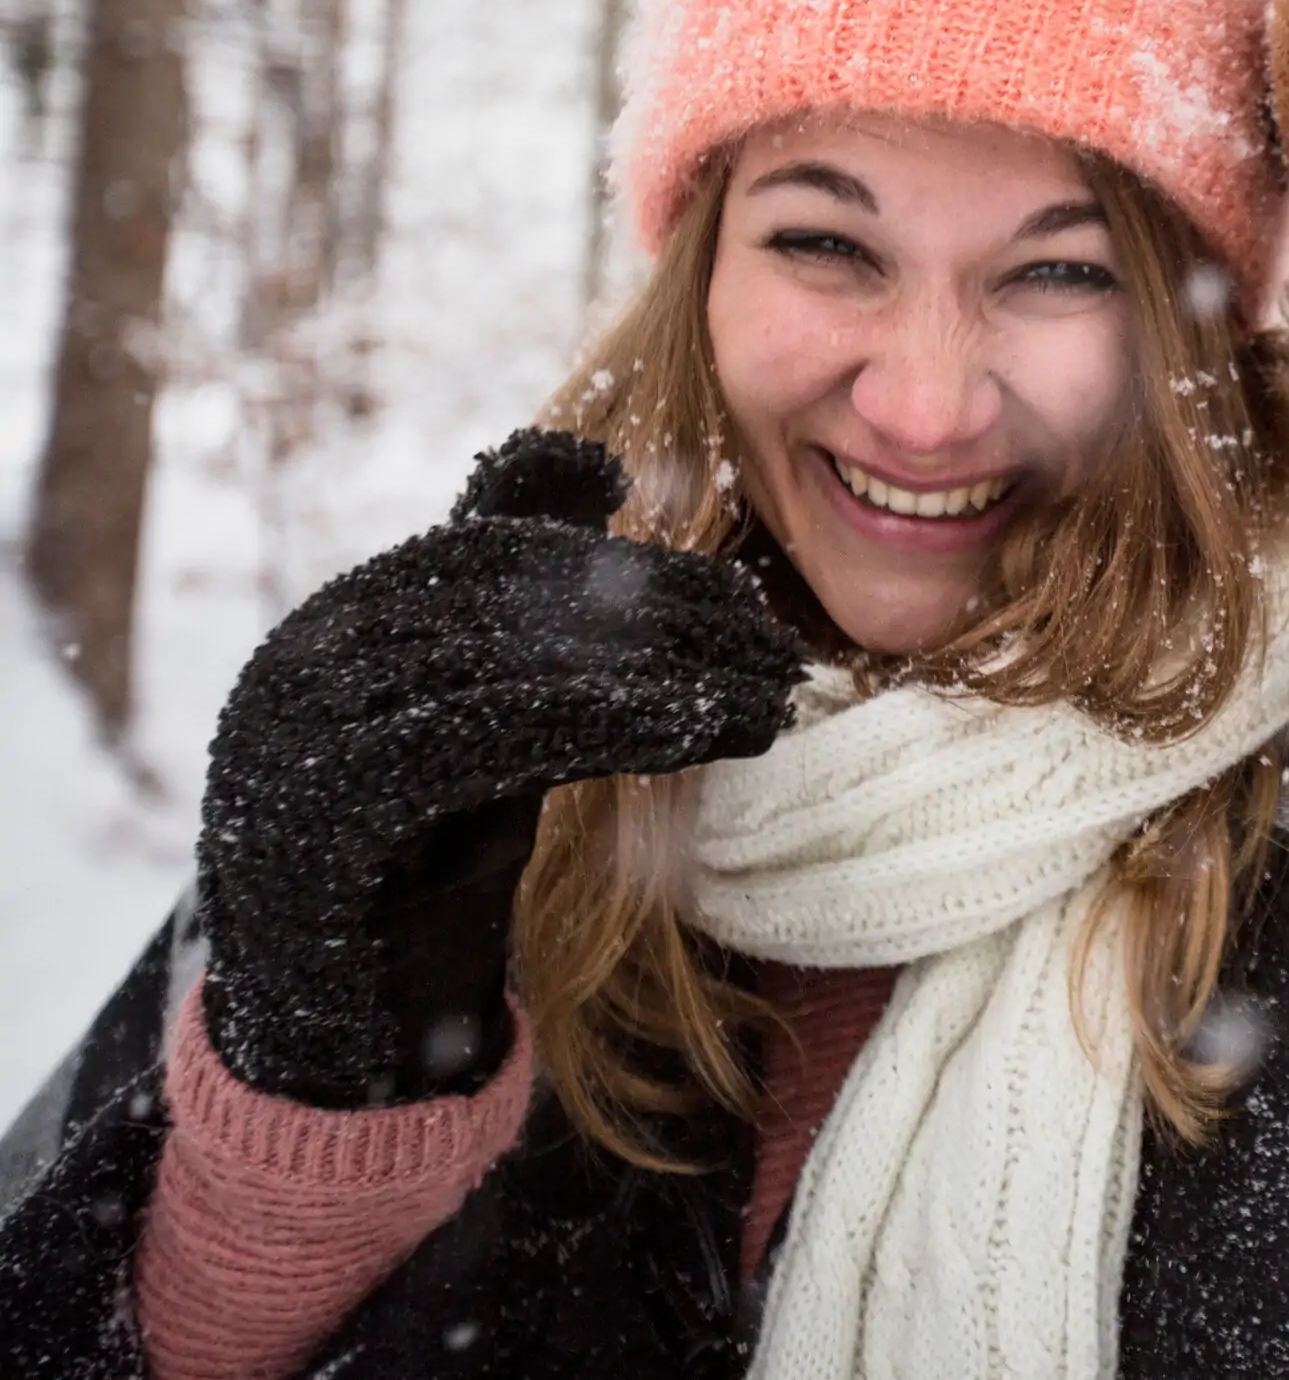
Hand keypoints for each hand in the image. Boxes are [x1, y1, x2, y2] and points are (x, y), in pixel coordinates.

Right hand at [197, 429, 802, 1106]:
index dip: (628, 562)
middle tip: (776, 645)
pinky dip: (608, 722)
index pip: (496, 547)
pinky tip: (703, 732)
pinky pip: (487, 737)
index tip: (738, 590)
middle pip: (511, 597)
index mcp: (341, 624)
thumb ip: (527, 610)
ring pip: (509, 660)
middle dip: (662, 615)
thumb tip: (597, 464)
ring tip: (766, 695)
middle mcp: (307, 659)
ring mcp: (300, 729)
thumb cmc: (420, 870)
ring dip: (660, 671)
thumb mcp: (484, 721)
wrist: (331, 1037)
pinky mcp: (324, 809)